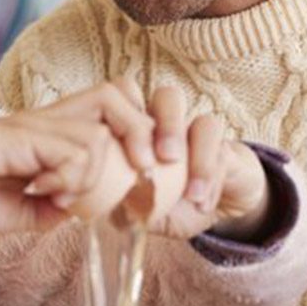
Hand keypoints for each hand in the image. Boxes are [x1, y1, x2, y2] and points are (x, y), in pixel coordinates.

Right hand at [0, 92, 153, 233]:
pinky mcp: (19, 134)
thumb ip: (54, 209)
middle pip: (121, 96)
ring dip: (96, 174)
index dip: (135, 139)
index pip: (113, 114)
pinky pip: (74, 150)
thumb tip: (88, 212)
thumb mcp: (18, 213)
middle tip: (135, 178)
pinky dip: (71, 179)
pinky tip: (43, 193)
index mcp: (51, 137)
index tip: (133, 186)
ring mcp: (34, 125)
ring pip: (103, 131)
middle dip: (144, 137)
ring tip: (62, 195)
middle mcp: (49, 123)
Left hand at [23, 80, 268, 239]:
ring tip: (187, 189)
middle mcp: (173, 125)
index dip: (120, 112)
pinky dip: (212, 179)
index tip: (110, 152)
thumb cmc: (166, 202)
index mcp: (143, 128)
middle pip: (168, 96)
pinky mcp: (229, 154)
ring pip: (204, 120)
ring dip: (196, 154)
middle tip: (160, 159)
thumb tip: (76, 206)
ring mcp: (202, 137)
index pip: (129, 96)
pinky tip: (201, 202)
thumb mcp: (135, 206)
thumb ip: (110, 200)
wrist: (213, 209)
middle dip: (163, 125)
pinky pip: (225, 154)